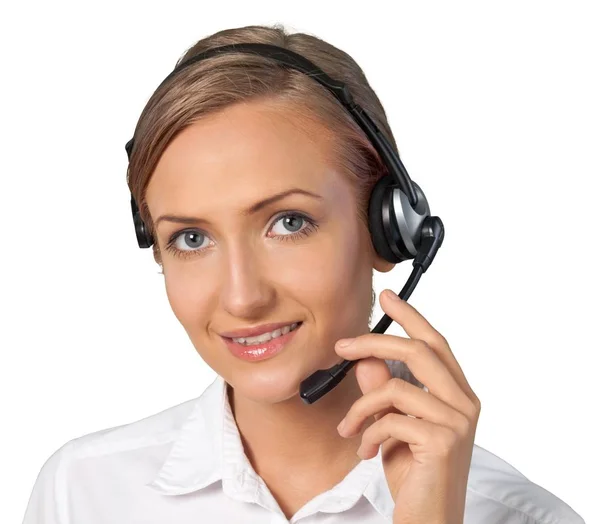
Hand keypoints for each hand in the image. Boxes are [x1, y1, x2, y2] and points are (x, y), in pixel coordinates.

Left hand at [334, 289, 480, 523]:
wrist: (428, 520)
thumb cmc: (414, 475)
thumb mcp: (392, 425)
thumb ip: (383, 390)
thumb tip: (365, 360)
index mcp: (457, 395)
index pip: (435, 343)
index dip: (411, 317)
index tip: (387, 296)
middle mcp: (465, 403)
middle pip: (419, 351)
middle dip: (374, 342)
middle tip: (341, 346)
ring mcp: (457, 421)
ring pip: (396, 387)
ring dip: (361, 408)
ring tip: (349, 430)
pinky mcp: (442, 441)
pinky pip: (391, 418)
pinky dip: (368, 432)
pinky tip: (366, 451)